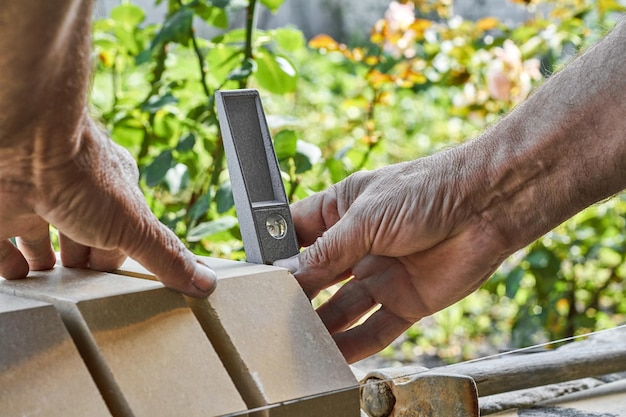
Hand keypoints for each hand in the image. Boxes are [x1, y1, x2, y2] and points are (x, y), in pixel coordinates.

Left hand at [0, 116, 215, 297]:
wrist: (24, 146)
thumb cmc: (83, 175)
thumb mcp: (136, 226)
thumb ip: (166, 256)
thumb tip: (205, 282)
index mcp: (112, 194)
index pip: (121, 232)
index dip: (120, 256)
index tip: (119, 279)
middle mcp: (74, 195)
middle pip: (81, 233)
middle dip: (82, 260)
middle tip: (82, 285)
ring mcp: (35, 202)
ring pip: (41, 237)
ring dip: (44, 261)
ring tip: (47, 283)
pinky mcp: (1, 211)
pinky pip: (2, 243)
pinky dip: (8, 262)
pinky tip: (14, 276)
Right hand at [276, 151, 508, 362]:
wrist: (486, 207)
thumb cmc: (425, 191)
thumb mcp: (364, 217)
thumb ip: (326, 251)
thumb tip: (290, 275)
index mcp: (343, 211)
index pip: (298, 233)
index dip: (278, 253)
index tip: (256, 275)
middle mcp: (359, 244)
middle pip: (317, 276)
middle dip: (296, 295)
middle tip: (269, 316)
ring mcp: (381, 274)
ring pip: (342, 307)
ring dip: (322, 324)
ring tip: (295, 341)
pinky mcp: (406, 300)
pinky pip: (376, 328)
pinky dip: (356, 343)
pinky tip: (334, 355)